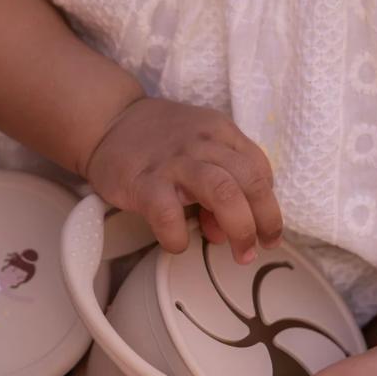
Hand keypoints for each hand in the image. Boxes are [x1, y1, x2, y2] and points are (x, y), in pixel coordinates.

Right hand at [80, 96, 282, 264]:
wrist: (108, 122)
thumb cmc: (157, 142)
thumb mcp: (197, 150)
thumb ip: (218, 186)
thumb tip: (225, 233)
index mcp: (222, 133)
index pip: (260, 170)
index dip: (268, 204)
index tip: (262, 228)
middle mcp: (204, 144)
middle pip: (252, 182)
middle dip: (265, 221)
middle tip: (259, 248)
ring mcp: (175, 162)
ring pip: (224, 193)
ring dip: (239, 229)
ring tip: (239, 253)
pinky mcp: (144, 182)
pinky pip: (170, 215)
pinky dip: (179, 237)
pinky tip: (178, 243)